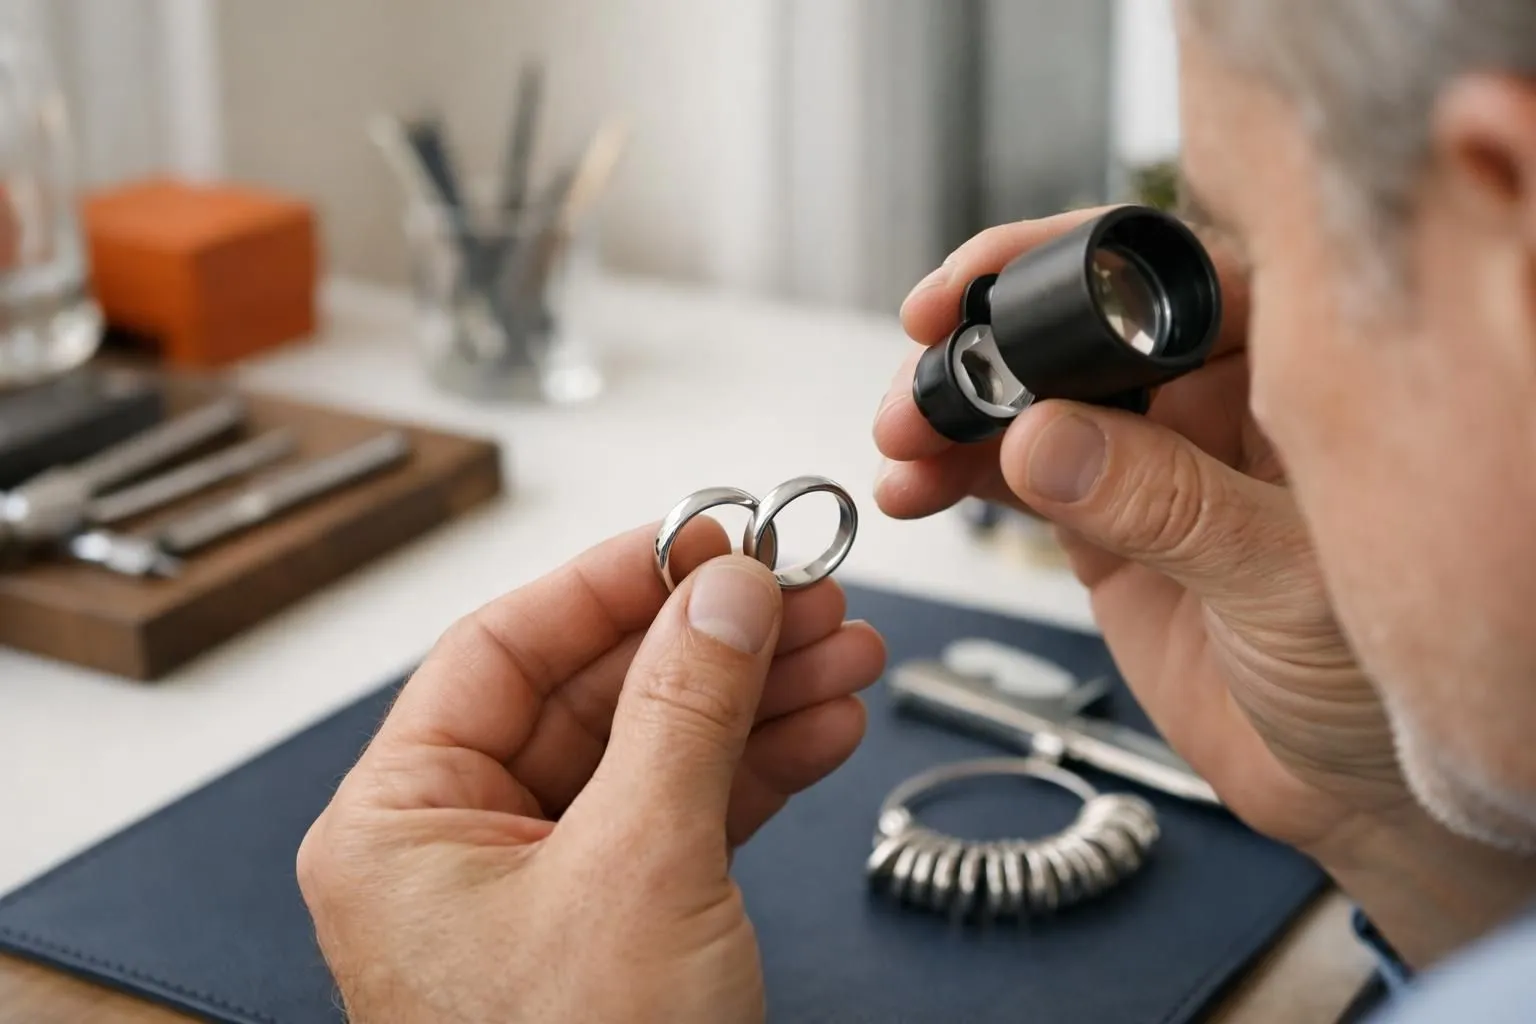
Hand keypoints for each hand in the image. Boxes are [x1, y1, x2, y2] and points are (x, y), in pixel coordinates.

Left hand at [296, 521, 885, 1022]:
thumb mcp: (638, 868)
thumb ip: (684, 710)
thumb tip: (724, 591)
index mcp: (402, 822)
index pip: (505, 648)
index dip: (614, 580)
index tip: (704, 537)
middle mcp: (463, 846)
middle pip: (596, 691)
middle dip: (712, 639)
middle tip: (798, 590)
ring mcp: (547, 885)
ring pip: (656, 748)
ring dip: (755, 696)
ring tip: (841, 650)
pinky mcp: (619, 922)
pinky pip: (689, 812)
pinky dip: (760, 769)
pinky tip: (821, 725)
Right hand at [874, 209, 1535, 966]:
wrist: (1349, 789)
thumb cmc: (1379, 675)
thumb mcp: (1286, 579)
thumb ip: (1169, 504)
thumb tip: (1047, 438)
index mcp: (1288, 376)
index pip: (1165, 280)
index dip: (1060, 266)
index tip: (980, 285)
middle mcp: (1215, 402)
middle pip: (1078, 333)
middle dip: (986, 341)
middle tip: (925, 370)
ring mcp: (1150, 464)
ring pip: (1032, 405)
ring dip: (954, 413)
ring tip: (903, 439)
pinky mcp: (1103, 527)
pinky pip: (1015, 480)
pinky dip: (956, 477)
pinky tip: (916, 486)